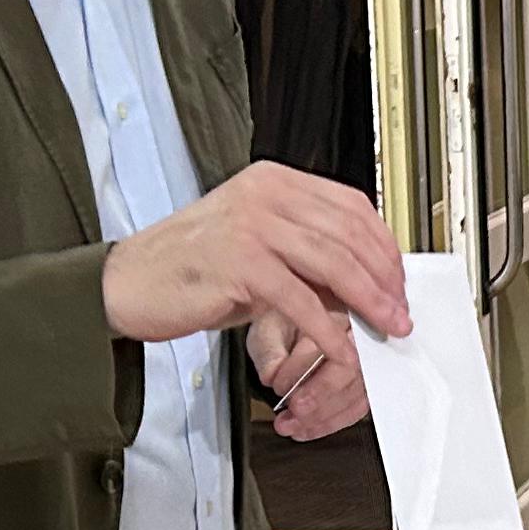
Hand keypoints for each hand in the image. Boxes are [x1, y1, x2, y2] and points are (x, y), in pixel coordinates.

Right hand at [101, 162, 410, 366]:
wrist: (129, 282)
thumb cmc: (192, 269)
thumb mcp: (259, 248)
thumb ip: (306, 253)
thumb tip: (364, 279)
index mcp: (273, 181)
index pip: (351, 205)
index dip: (383, 245)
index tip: (399, 280)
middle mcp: (265, 193)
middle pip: (348, 233)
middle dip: (384, 278)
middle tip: (400, 312)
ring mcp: (251, 224)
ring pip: (332, 261)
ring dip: (368, 301)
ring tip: (385, 328)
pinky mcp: (239, 261)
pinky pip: (300, 298)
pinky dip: (328, 328)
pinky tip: (341, 348)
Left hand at [248, 311, 368, 443]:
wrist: (289, 311)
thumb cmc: (281, 316)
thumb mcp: (266, 327)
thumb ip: (269, 351)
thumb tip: (272, 376)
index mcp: (344, 311)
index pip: (342, 350)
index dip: (314, 375)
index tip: (281, 386)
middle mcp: (363, 332)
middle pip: (356, 375)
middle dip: (321, 400)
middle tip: (293, 414)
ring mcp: (367, 357)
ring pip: (360, 395)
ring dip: (325, 417)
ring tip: (293, 426)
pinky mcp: (364, 379)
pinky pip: (358, 406)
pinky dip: (332, 421)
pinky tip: (308, 428)